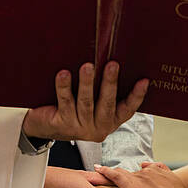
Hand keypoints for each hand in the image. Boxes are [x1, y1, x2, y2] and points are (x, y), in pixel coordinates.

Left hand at [21, 63, 147, 143]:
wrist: (44, 125)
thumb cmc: (72, 107)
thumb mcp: (92, 102)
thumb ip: (102, 90)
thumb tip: (109, 60)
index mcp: (110, 121)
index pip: (127, 109)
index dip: (137, 96)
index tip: (144, 80)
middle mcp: (97, 127)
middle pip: (106, 104)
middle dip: (110, 83)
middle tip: (112, 64)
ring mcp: (79, 127)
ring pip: (85, 103)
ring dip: (87, 83)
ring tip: (87, 66)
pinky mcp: (61, 123)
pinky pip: (65, 102)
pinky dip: (64, 87)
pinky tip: (64, 74)